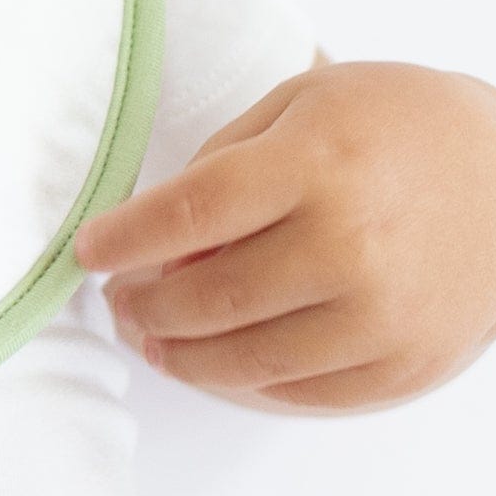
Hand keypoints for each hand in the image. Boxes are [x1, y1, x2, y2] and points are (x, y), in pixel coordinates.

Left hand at [76, 62, 495, 409]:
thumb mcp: (302, 105)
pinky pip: (304, 390)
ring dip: (183, 355)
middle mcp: (352, 246)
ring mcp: (384, 315)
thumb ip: (223, 165)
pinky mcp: (408, 364)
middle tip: (118, 300)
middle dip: (145, 306)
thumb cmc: (394, 129)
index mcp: (318, 166)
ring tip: (153, 338)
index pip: (189, 212)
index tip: (87, 250)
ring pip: (249, 359)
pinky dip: (250, 380)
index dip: (123, 238)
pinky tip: (223, 359)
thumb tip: (160, 242)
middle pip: (211, 298)